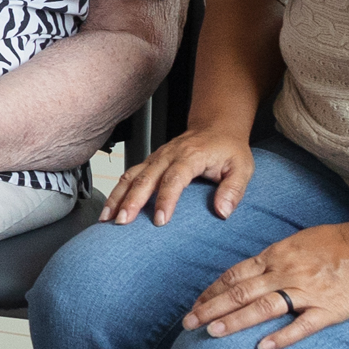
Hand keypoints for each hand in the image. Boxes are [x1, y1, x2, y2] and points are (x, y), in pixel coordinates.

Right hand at [103, 124, 255, 226]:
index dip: (166, 200)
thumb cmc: (228, 149)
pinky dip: (116, 191)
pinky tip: (109, 208)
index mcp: (191, 156)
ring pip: (131, 176)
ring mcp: (156, 157)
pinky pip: (128, 175)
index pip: (174, 179)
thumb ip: (233, 190)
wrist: (216, 126)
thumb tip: (222, 212)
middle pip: (145, 178)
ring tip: (107, 218)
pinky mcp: (150, 162)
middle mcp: (169, 155)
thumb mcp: (242, 168)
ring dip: (117, 197)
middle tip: (123, 222)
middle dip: (132, 201)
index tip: (160, 221)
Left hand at [182, 221, 348, 348]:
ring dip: (235, 321)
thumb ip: (275, 258)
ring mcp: (308, 290)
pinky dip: (282, 336)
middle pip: (241, 291)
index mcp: (277, 255)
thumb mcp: (300, 242)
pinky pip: (302, 325)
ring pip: (263, 307)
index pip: (235, 274)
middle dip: (211, 307)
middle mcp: (286, 271)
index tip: (195, 304)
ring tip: (212, 332)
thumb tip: (252, 272)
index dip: (212, 290)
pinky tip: (262, 347)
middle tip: (188, 322)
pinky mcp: (330, 308)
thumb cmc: (341, 242)